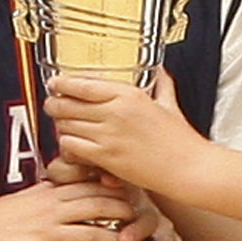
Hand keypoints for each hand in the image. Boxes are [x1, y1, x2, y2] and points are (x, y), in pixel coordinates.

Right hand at [0, 180, 135, 240]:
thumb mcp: (24, 197)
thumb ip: (49, 192)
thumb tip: (67, 186)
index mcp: (49, 193)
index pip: (90, 183)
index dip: (115, 186)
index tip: (133, 189)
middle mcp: (51, 208)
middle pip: (98, 204)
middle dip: (125, 210)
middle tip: (146, 219)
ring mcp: (45, 231)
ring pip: (91, 233)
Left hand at [45, 72, 208, 194]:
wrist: (189, 168)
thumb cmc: (181, 140)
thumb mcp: (170, 105)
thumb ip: (162, 85)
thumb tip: (161, 72)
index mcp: (129, 94)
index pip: (83, 83)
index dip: (62, 84)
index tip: (55, 84)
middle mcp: (116, 111)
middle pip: (67, 103)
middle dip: (54, 105)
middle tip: (52, 106)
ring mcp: (109, 134)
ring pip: (66, 124)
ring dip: (60, 126)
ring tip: (63, 126)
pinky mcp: (107, 157)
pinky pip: (72, 146)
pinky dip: (67, 146)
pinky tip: (73, 146)